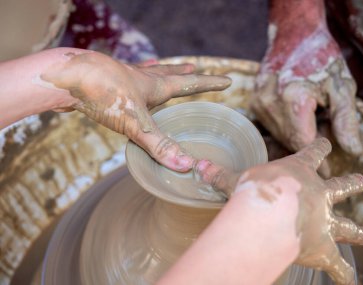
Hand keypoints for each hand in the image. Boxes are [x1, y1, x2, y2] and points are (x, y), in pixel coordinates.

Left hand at [41, 52, 230, 170]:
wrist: (64, 78)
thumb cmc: (103, 94)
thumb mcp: (135, 122)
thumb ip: (159, 144)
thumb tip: (185, 165)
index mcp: (155, 86)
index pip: (190, 84)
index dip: (209, 83)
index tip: (227, 80)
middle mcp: (143, 80)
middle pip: (172, 75)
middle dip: (188, 75)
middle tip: (198, 70)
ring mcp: (125, 79)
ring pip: (150, 74)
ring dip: (164, 73)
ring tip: (171, 69)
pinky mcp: (108, 83)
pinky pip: (129, 78)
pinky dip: (136, 76)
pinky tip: (133, 74)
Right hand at [196, 138, 362, 284]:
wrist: (272, 215)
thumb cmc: (257, 191)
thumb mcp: (237, 180)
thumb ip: (220, 175)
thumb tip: (198, 165)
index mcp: (300, 172)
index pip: (314, 152)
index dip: (319, 147)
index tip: (325, 143)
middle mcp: (320, 194)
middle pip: (342, 186)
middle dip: (351, 183)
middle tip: (361, 180)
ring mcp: (325, 221)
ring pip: (348, 225)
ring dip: (360, 231)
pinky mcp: (324, 247)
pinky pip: (338, 264)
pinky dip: (343, 273)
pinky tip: (350, 280)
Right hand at [253, 15, 361, 154]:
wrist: (294, 35)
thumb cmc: (321, 58)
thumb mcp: (341, 87)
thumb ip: (345, 120)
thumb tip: (351, 150)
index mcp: (294, 100)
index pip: (303, 142)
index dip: (315, 159)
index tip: (326, 171)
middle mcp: (271, 103)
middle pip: (289, 139)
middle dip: (306, 146)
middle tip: (322, 146)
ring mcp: (259, 102)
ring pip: (278, 133)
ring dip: (294, 136)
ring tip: (309, 125)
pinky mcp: (254, 100)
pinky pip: (270, 124)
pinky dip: (284, 126)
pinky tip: (294, 117)